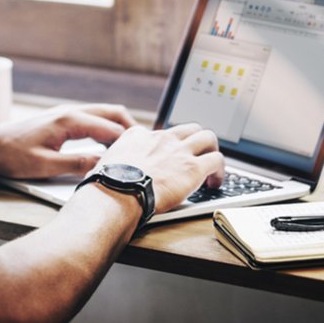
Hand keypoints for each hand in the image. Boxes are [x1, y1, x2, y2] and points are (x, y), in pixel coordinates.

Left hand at [0, 103, 134, 178]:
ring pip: (101, 114)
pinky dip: (104, 129)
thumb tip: (105, 166)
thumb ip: (78, 165)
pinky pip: (89, 120)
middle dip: (130, 127)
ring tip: (131, 147)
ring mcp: (63, 115)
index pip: (110, 127)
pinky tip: (107, 145)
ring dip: (117, 127)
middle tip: (146, 146)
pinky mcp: (58, 121)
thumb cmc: (10, 156)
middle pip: (110, 113)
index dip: (129, 140)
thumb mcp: (46, 166)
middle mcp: (68, 112)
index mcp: (69, 120)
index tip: (145, 153)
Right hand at [96, 123, 223, 213]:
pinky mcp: (193, 168)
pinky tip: (215, 183)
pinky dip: (220, 171)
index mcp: (138, 136)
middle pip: (188, 128)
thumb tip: (106, 172)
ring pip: (207, 137)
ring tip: (211, 167)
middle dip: (195, 141)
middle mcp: (161, 138)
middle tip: (196, 157)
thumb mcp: (104, 164)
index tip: (165, 159)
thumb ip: (113, 163)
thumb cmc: (107, 185)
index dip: (165, 147)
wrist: (117, 193)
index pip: (158, 133)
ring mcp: (179, 151)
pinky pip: (217, 160)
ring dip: (211, 150)